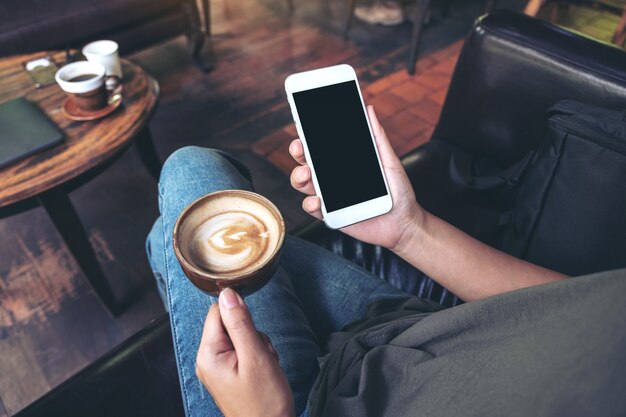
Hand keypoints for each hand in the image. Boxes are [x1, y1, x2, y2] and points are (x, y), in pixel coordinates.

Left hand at [196, 288, 294, 416]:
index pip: (218, 312)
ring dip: (258, 346)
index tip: (254, 336)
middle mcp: (208, 359)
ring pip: (241, 336)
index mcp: (208, 354)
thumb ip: (240, 323)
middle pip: (230, 324)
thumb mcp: (255, 357)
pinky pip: (244, 351)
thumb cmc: (264, 401)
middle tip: (261, 357)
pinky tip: (264, 372)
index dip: (240, 317)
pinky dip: (258, 357)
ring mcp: (218, 367)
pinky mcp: (230, 373)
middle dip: (253, 334)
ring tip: (264, 367)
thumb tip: (227, 293)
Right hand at [289, 105, 424, 251]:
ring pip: (303, 183)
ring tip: (306, 173)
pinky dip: (311, 203)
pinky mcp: (330, 215)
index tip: (303, 125)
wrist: (404, 222)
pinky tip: (319, 201)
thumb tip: (369, 109)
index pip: (320, 146)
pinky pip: (312, 208)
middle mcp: (332, 177)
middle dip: (298, 152)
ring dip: (298, 176)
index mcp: (343, 163)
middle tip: (300, 147)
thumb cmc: (398, 191)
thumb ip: (377, 137)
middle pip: (306, 161)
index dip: (308, 136)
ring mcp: (329, 196)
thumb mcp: (389, 161)